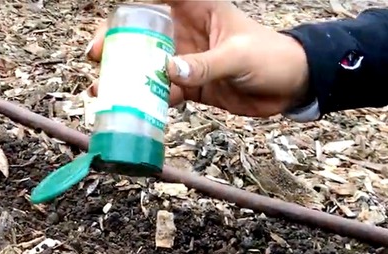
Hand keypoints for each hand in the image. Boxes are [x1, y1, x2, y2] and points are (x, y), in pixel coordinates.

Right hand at [85, 0, 310, 117]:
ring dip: (124, 76)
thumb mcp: (239, 56)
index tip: (108, 13)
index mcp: (196, 8)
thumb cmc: (271, 56)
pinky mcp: (190, 86)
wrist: (291, 87)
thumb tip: (168, 73)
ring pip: (146, 64)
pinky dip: (146, 101)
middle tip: (95, 56)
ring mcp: (185, 60)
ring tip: (101, 88)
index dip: (131, 2)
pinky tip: (129, 109)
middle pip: (141, 32)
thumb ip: (206, 64)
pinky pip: (161, 92)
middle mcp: (184, 31)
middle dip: (115, 42)